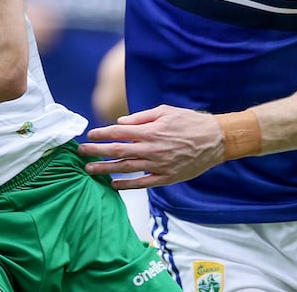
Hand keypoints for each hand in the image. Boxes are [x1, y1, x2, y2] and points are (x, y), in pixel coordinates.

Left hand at [78, 104, 225, 188]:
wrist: (216, 140)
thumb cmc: (190, 122)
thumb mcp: (165, 111)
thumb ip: (141, 117)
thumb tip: (120, 122)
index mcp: (150, 130)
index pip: (119, 132)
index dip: (101, 133)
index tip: (89, 135)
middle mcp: (152, 149)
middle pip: (117, 151)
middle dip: (96, 151)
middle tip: (81, 153)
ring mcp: (159, 164)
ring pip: (126, 168)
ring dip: (106, 169)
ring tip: (90, 169)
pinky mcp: (167, 177)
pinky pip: (143, 183)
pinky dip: (127, 185)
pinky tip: (113, 184)